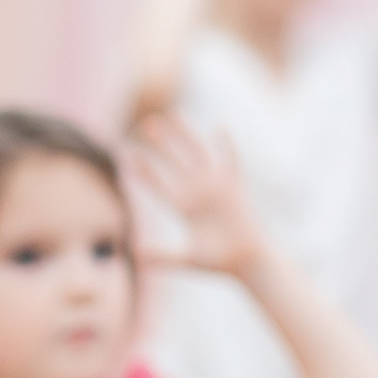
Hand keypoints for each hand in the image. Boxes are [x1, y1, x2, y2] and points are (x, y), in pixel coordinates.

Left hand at [126, 117, 268, 276]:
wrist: (249, 261)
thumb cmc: (218, 262)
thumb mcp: (187, 259)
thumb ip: (163, 255)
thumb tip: (137, 254)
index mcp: (184, 207)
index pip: (159, 184)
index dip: (145, 171)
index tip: (128, 155)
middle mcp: (198, 193)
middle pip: (176, 161)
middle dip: (162, 144)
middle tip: (146, 124)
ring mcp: (217, 188)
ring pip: (198, 154)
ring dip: (185, 135)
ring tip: (172, 115)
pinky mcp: (236, 188)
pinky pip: (231, 162)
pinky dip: (226, 146)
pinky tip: (219, 128)